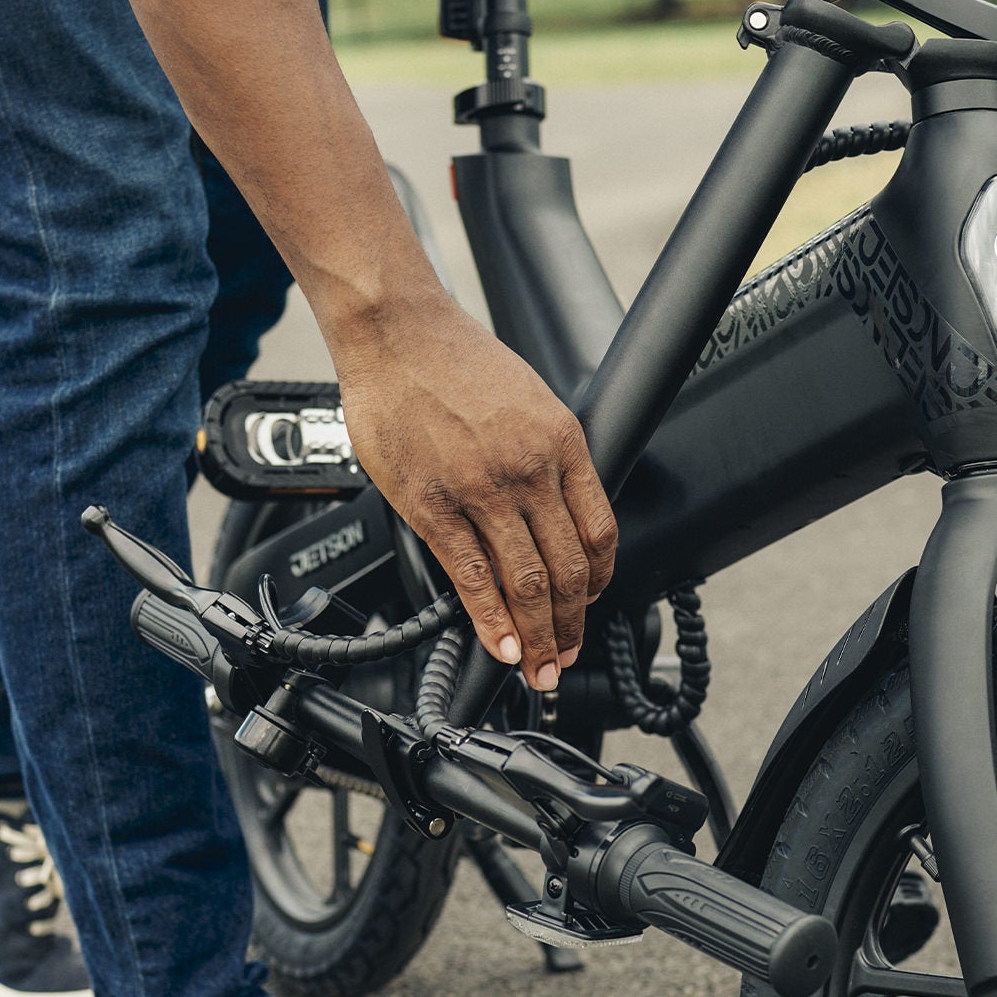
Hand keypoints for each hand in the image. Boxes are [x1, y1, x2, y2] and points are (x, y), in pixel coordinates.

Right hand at [334, 296, 616, 690]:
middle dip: (572, 625)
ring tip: (536, 665)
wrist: (396, 331)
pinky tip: (499, 644)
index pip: (600, 531)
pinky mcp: (433, 504)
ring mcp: (482, 489)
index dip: (599, 582)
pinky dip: (490, 619)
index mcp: (562, 441)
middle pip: (568, 568)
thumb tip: (551, 512)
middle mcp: (530, 468)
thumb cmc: (454, 360)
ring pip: (527, 581)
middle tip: (565, 657)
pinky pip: (471, 576)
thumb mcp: (528, 399)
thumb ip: (545, 456)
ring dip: (537, 635)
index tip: (590, 604)